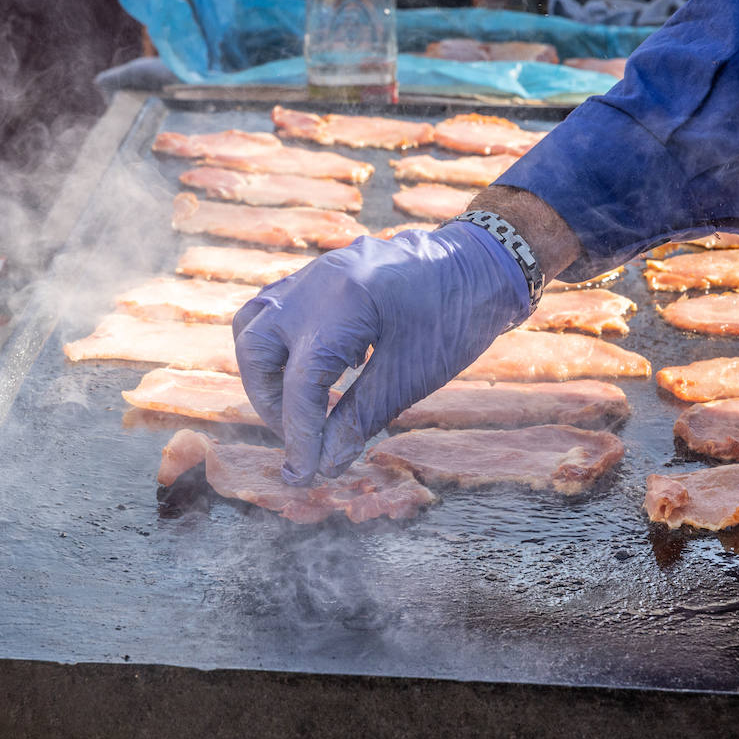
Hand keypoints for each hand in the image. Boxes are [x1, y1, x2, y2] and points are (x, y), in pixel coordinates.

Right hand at [232, 222, 529, 484]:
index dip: (298, 435)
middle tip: (300, 437)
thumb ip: (360, 418)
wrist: (483, 264)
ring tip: (299, 407)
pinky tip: (322, 372)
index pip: (300, 382)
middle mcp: (316, 283)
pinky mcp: (320, 276)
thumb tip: (323, 464)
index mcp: (342, 303)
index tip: (304, 474)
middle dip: (270, 402)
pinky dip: (283, 349)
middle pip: (256, 349)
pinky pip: (277, 311)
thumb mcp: (413, 375)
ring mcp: (314, 273)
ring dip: (267, 374)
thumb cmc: (456, 316)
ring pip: (255, 325)